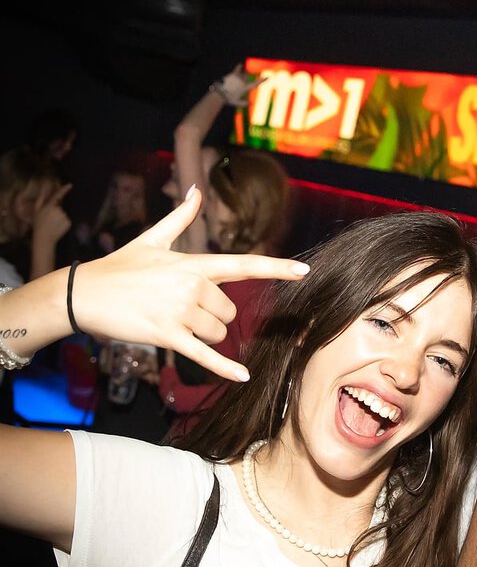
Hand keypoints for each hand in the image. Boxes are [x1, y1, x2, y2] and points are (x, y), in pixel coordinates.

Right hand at [32, 182, 71, 246]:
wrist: (44, 238)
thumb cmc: (38, 224)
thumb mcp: (36, 211)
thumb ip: (40, 199)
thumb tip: (43, 189)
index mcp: (50, 207)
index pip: (57, 196)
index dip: (64, 190)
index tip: (70, 185)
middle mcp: (59, 210)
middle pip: (60, 207)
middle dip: (56, 211)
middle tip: (49, 219)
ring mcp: (65, 217)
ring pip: (63, 214)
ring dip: (59, 217)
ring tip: (53, 224)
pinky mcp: (68, 223)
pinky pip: (67, 220)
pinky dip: (63, 222)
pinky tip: (57, 227)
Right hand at [68, 187, 309, 382]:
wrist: (83, 293)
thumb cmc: (119, 267)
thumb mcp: (151, 239)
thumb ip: (180, 218)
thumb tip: (195, 191)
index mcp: (193, 263)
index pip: (242, 264)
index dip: (275, 268)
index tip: (303, 271)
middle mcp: (192, 286)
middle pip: (229, 312)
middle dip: (212, 316)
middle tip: (178, 308)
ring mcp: (180, 311)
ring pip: (218, 333)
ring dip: (202, 334)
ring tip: (170, 321)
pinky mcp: (167, 335)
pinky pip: (204, 354)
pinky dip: (224, 368)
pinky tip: (243, 376)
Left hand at [215, 63, 264, 106]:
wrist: (220, 93)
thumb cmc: (228, 99)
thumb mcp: (237, 103)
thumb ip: (244, 103)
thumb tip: (251, 103)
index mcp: (245, 88)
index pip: (256, 83)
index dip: (262, 80)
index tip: (267, 77)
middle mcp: (242, 81)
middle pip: (247, 78)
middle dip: (244, 81)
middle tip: (237, 87)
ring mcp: (238, 77)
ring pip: (242, 74)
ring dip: (241, 77)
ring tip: (235, 83)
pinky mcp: (232, 74)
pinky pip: (237, 69)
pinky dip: (239, 67)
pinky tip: (240, 65)